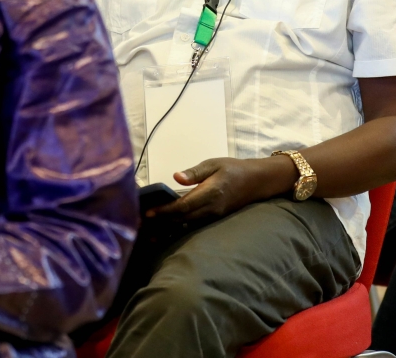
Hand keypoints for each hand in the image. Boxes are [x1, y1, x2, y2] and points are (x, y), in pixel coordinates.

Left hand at [147, 156, 295, 221]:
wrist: (257, 182)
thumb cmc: (233, 169)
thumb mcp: (214, 164)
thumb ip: (194, 172)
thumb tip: (176, 177)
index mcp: (210, 193)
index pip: (183, 206)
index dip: (164, 211)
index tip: (147, 213)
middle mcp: (211, 209)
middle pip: (181, 220)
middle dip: (159, 223)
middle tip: (138, 224)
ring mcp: (212, 216)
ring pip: (185, 225)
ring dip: (166, 229)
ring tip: (146, 232)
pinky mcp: (212, 219)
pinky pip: (191, 226)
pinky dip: (176, 228)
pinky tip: (163, 231)